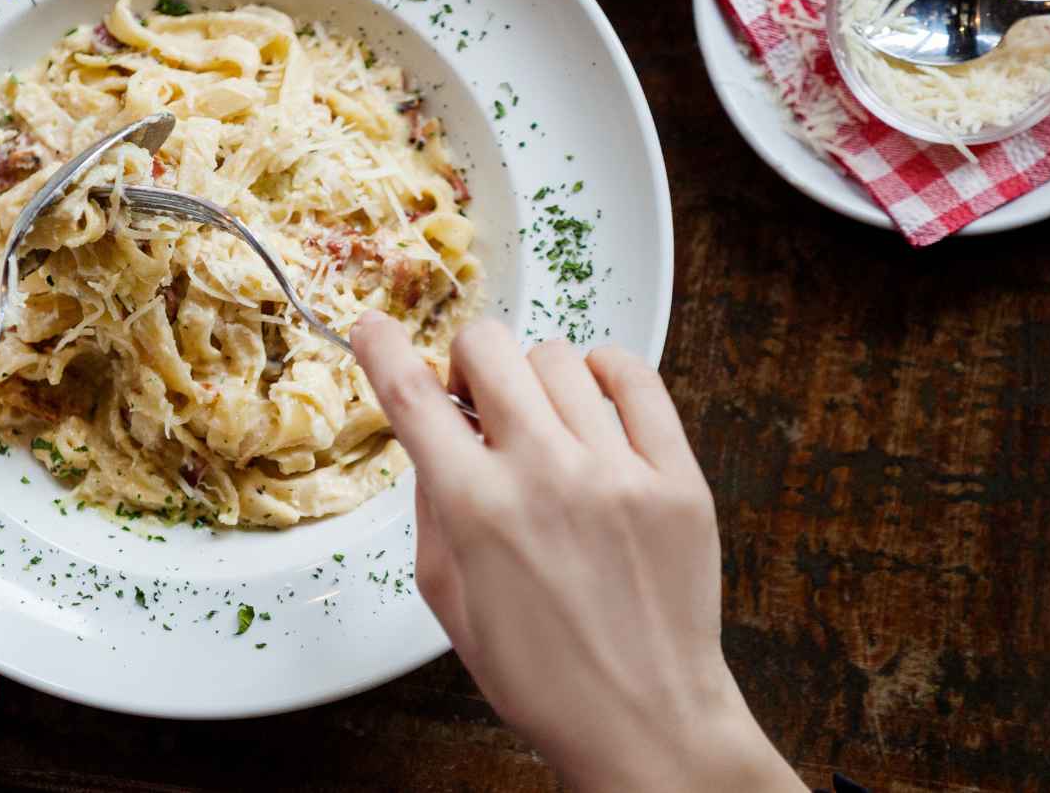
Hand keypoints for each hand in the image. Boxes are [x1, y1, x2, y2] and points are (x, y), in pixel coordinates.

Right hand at [352, 313, 802, 792]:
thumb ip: (431, 509)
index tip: (374, 329)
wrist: (643, 721)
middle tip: (473, 398)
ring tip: (541, 420)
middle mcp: (545, 475)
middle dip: (464, 361)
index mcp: (476, 509)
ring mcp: (618, 471)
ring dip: (532, 377)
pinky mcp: (676, 476)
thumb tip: (433, 440)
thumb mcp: (447, 600)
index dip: (382, 349)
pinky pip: (636, 379)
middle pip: (487, 349)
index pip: (412, 396)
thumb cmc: (542, 676)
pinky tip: (593, 399)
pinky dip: (605, 372)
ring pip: (558, 357)